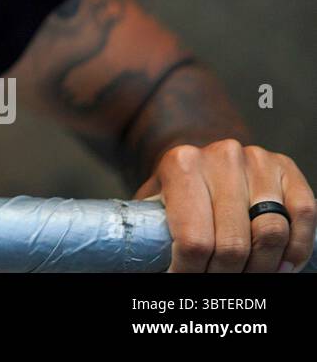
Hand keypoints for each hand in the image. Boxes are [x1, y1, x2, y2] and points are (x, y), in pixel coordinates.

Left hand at [135, 138, 314, 271]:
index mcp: (180, 164)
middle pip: (233, 244)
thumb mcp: (155, 205)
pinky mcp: (286, 168)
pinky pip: (303, 216)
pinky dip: (296, 249)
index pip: (193, 240)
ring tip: (246, 276)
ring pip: (271, 232)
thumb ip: (151, 230)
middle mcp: (221, 156)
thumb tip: (138, 270)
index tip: (185, 281)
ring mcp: (257, 160)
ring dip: (262, 267)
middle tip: (216, 282)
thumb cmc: (177, 190)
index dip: (191, 272)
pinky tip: (282, 265)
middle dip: (225, 275)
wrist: (202, 159)